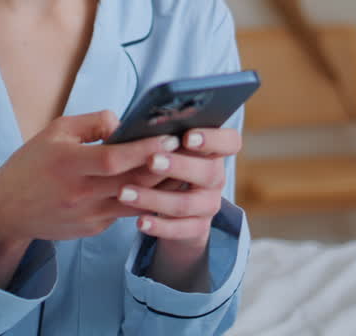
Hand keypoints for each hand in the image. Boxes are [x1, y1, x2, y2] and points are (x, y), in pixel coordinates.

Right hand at [0, 110, 180, 244]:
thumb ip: (90, 123)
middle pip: (134, 183)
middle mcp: (81, 193)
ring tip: (186, 169)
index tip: (171, 138)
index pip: (115, 158)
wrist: (6, 210)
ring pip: (136, 202)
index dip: (145, 149)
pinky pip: (125, 213)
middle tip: (191, 152)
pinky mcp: (93, 228)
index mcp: (70, 164)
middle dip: (165, 167)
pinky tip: (162, 188)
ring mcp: (89, 215)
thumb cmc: (31, 164)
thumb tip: (122, 122)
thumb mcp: (54, 132)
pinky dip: (145, 200)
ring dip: (163, 188)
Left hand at [117, 127, 241, 244]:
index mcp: (212, 151)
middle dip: (178, 166)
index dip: (213, 139)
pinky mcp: (197, 229)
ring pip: (187, 203)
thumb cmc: (164, 167)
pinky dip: (159, 226)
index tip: (187, 137)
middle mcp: (215, 177)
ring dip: (154, 198)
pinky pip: (180, 230)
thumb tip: (128, 125)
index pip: (230, 141)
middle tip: (151, 160)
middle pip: (209, 172)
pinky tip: (139, 221)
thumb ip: (156, 136)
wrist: (174, 213)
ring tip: (125, 193)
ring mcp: (208, 205)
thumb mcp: (165, 149)